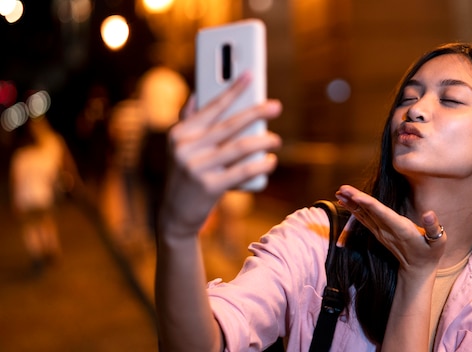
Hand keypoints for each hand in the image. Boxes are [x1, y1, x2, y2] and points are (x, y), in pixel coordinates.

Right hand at [161, 72, 281, 234]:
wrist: (175, 215)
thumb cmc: (184, 175)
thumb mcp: (179, 148)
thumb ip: (188, 121)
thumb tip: (197, 94)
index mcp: (179, 133)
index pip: (211, 107)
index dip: (232, 90)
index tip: (250, 75)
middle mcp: (185, 148)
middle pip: (229, 125)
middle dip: (256, 113)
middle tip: (276, 106)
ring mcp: (196, 168)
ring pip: (240, 147)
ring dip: (263, 141)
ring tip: (276, 139)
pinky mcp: (209, 187)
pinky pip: (243, 171)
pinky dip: (261, 164)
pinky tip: (270, 160)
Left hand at [335, 185, 445, 273]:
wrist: (418, 270)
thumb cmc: (430, 253)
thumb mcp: (438, 241)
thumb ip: (433, 227)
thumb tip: (429, 213)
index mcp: (401, 229)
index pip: (382, 213)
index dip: (368, 204)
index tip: (355, 195)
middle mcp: (387, 230)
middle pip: (368, 212)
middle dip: (354, 200)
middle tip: (341, 189)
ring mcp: (381, 233)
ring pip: (363, 215)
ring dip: (350, 204)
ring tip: (339, 193)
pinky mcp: (379, 233)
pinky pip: (364, 219)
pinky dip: (354, 210)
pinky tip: (346, 203)